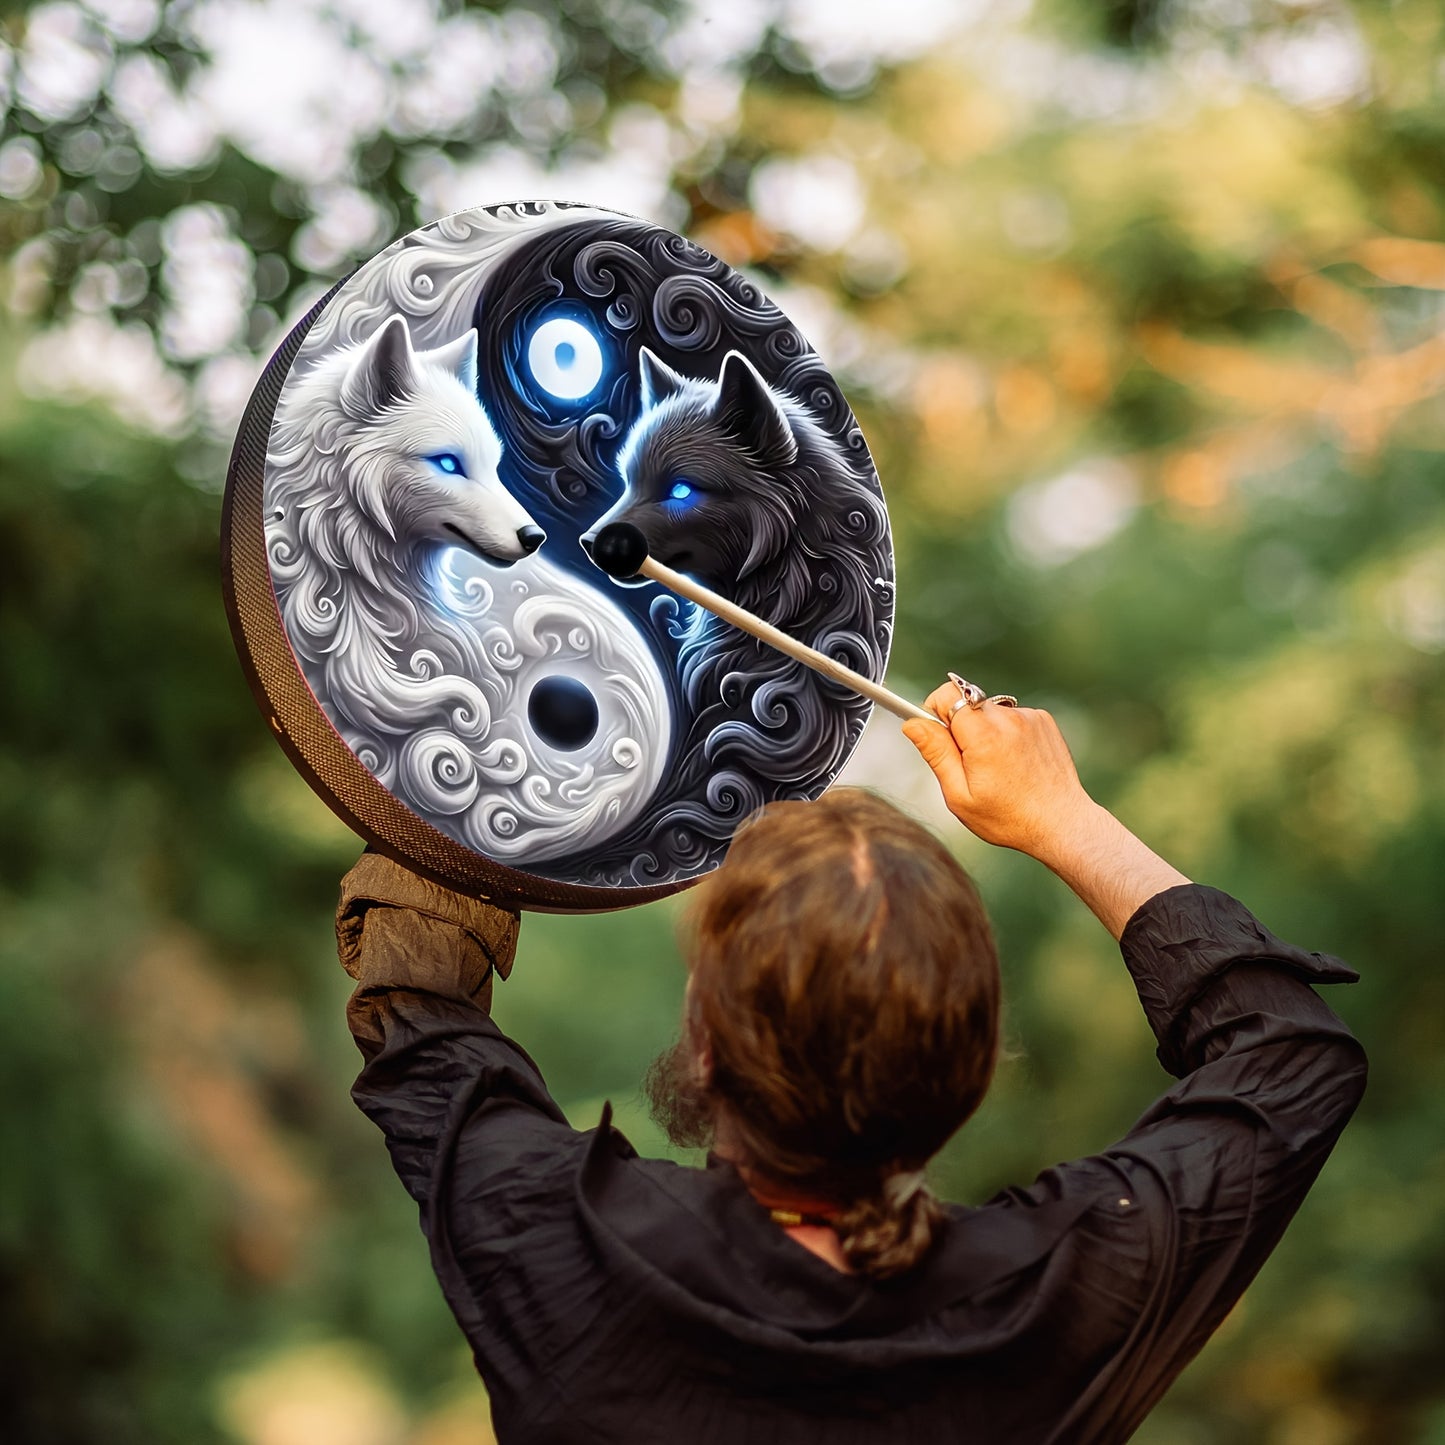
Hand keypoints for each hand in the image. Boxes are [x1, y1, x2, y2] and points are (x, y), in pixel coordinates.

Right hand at [902, 682, 1190, 936]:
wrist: (1061, 823)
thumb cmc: (1007, 817)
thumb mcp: (959, 794)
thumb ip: (935, 753)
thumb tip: (912, 723)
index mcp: (983, 734)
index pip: (946, 694)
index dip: (936, 712)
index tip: (942, 737)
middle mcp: (1007, 717)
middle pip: (967, 703)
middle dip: (962, 727)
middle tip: (973, 764)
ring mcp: (1029, 716)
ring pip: (989, 711)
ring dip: (987, 731)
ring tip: (1000, 767)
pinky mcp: (1044, 720)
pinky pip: (1012, 716)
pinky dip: (1008, 734)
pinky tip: (1017, 762)